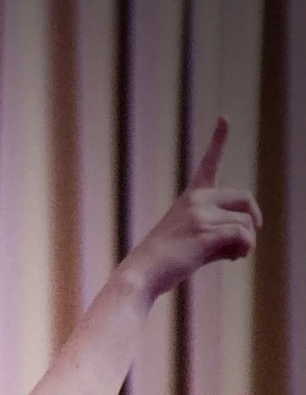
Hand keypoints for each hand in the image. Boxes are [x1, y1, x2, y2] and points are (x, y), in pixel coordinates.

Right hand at [122, 118, 260, 300]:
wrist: (140, 276)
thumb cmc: (162, 264)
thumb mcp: (190, 241)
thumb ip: (217, 233)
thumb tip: (247, 242)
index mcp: (190, 198)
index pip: (208, 164)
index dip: (218, 140)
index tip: (224, 118)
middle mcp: (197, 200)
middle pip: (244, 197)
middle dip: (253, 217)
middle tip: (252, 234)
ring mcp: (201, 215)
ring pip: (245, 222)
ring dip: (247, 241)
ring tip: (234, 255)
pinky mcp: (206, 232)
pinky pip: (242, 236)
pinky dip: (244, 248)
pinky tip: (233, 258)